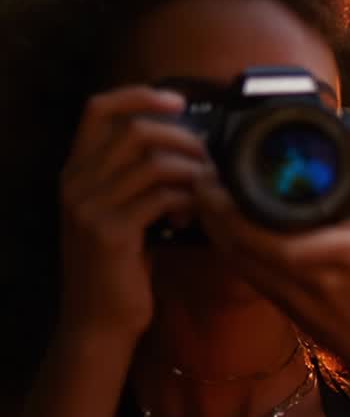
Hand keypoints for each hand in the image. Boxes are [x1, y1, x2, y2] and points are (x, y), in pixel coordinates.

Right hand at [58, 87, 208, 344]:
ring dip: (192, 171)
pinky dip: (189, 199)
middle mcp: (75, 183)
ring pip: (154, 162)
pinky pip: (162, 196)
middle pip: (135, 130)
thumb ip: (140, 176)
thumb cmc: (122, 265)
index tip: (178, 101)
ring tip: (206, 189)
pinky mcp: (111, 233)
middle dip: (183, 138)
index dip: (140, 95)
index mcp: (76, 171)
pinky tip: (194, 214)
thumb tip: (190, 144)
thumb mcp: (123, 211)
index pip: (97, 108)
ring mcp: (89, 207)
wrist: (98, 321)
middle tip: (208, 159)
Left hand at [194, 127, 349, 369]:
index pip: (239, 223)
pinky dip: (223, 236)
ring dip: (210, 218)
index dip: (216, 194)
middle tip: (206, 167)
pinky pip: (234, 261)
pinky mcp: (269, 294)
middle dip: (205, 199)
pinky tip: (227, 217)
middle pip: (220, 233)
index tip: (214, 163)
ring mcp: (269, 287)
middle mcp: (276, 273)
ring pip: (221, 249)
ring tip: (211, 186)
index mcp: (300, 255)